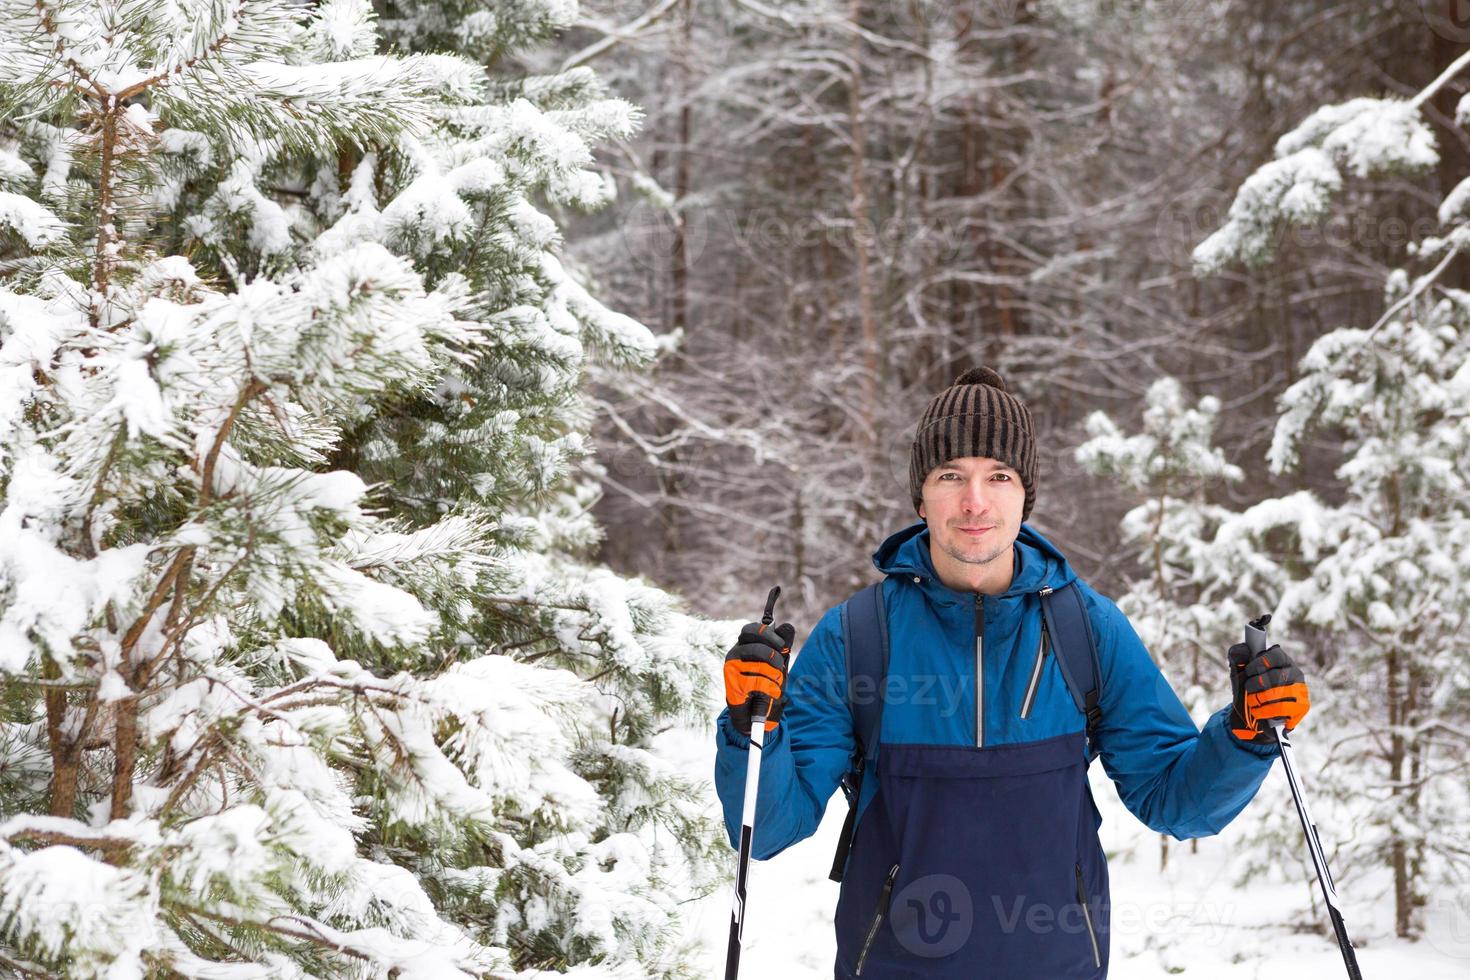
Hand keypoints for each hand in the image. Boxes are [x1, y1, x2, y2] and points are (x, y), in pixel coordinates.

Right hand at [724, 620, 794, 736]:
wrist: (751, 714)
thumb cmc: (764, 684)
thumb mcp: (775, 662)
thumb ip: (781, 645)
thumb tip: (788, 625)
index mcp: (742, 645)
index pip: (751, 630)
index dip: (768, 635)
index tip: (781, 645)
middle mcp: (733, 655)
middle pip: (757, 647)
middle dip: (774, 657)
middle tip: (779, 665)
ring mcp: (732, 671)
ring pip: (763, 667)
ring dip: (775, 678)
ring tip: (772, 685)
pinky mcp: (734, 686)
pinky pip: (761, 684)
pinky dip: (770, 691)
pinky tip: (766, 695)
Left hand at [1227, 642, 1309, 743]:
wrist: (1250, 715)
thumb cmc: (1248, 689)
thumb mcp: (1239, 672)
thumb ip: (1237, 657)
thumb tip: (1244, 649)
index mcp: (1282, 660)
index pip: (1276, 655)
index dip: (1260, 663)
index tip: (1249, 671)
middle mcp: (1295, 673)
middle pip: (1277, 676)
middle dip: (1257, 683)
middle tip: (1248, 688)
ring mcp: (1301, 690)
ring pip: (1279, 693)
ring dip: (1259, 698)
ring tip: (1251, 701)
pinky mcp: (1302, 706)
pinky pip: (1282, 708)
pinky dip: (1265, 711)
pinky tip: (1258, 711)